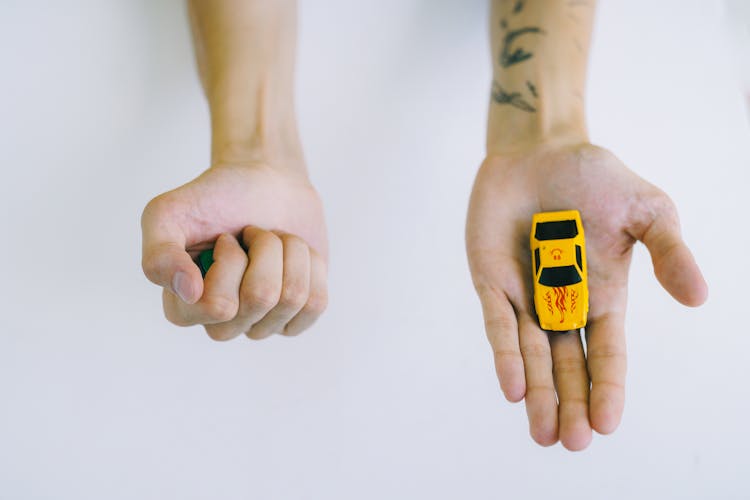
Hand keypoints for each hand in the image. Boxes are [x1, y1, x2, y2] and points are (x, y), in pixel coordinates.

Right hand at [141, 163, 327, 339]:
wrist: (265, 182)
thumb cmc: (216, 198)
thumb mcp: (169, 212)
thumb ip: (159, 254)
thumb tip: (188, 292)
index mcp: (182, 307)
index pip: (218, 306)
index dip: (230, 261)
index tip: (224, 237)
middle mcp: (221, 324)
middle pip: (261, 299)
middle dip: (265, 249)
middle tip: (251, 233)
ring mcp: (261, 324)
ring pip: (293, 298)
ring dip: (289, 252)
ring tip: (274, 240)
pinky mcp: (296, 317)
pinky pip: (316, 302)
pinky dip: (311, 264)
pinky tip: (294, 254)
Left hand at [466, 143, 706, 449]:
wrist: (540, 151)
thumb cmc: (595, 179)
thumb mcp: (647, 211)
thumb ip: (669, 251)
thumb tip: (698, 299)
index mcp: (602, 295)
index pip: (606, 352)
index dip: (606, 388)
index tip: (605, 423)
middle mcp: (562, 303)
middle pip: (567, 365)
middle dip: (569, 404)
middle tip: (571, 443)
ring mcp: (525, 295)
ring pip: (531, 355)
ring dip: (538, 394)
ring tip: (543, 434)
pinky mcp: (492, 281)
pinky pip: (498, 323)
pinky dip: (506, 354)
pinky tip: (514, 385)